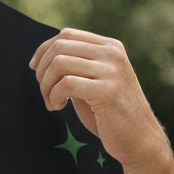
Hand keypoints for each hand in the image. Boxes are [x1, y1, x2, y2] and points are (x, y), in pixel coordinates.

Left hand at [30, 27, 167, 166]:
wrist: (139, 139)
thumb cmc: (111, 114)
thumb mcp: (95, 81)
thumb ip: (77, 66)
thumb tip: (44, 56)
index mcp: (110, 47)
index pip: (67, 34)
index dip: (44, 50)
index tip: (35, 68)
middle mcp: (112, 53)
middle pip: (60, 47)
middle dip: (43, 71)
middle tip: (45, 93)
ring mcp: (112, 71)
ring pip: (60, 64)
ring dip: (46, 86)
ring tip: (52, 103)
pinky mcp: (107, 91)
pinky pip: (66, 84)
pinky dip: (54, 97)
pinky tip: (58, 107)